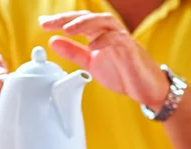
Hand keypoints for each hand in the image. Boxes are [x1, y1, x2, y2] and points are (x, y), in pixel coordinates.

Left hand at [39, 11, 168, 108]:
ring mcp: (122, 38)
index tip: (43, 23)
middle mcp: (110, 32)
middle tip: (49, 23)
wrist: (147, 90)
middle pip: (88, 16)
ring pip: (104, 21)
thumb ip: (73, 52)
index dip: (60, 21)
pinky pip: (118, 39)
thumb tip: (53, 41)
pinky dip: (104, 40)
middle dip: (67, 18)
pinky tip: (92, 46)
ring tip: (67, 29)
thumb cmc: (123, 74)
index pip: (78, 22)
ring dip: (85, 23)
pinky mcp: (131, 49)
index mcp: (99, 34)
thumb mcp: (91, 63)